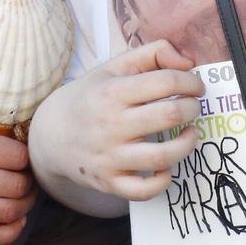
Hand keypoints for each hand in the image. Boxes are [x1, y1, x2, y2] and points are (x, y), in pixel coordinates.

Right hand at [0, 124, 37, 244]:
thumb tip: (33, 141)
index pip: (17, 156)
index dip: (28, 159)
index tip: (26, 161)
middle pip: (17, 185)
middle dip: (30, 184)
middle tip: (29, 181)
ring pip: (9, 211)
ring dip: (25, 206)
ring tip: (23, 198)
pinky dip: (11, 232)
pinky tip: (16, 221)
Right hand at [29, 41, 203, 201]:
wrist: (50, 135)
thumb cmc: (90, 97)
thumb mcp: (114, 67)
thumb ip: (153, 53)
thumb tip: (188, 62)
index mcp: (113, 91)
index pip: (165, 82)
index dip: (190, 82)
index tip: (195, 87)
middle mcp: (111, 124)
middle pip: (170, 115)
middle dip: (193, 108)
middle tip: (193, 106)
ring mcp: (110, 157)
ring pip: (163, 157)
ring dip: (188, 144)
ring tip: (190, 134)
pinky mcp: (109, 183)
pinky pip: (145, 190)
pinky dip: (164, 180)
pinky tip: (168, 165)